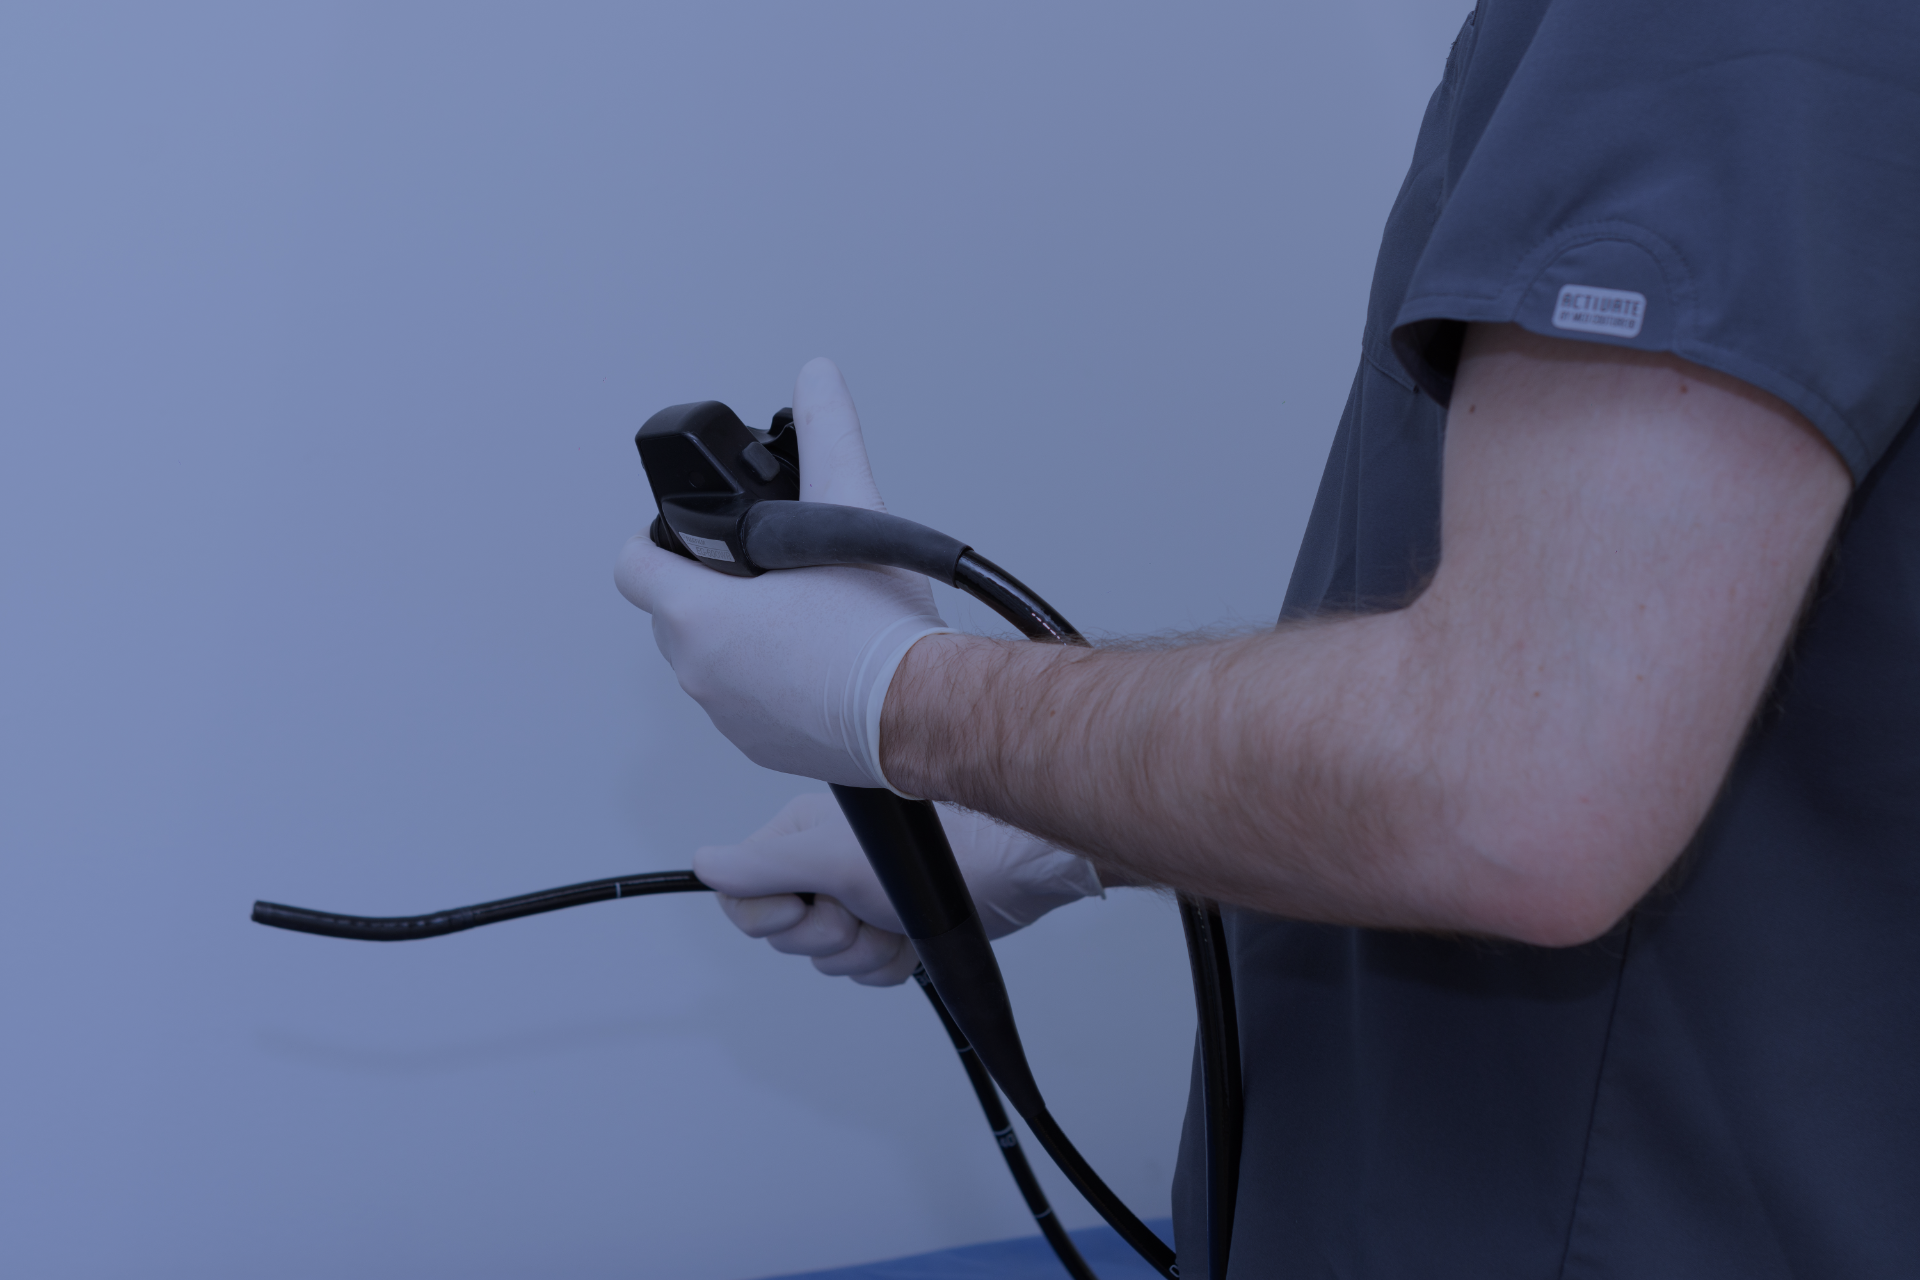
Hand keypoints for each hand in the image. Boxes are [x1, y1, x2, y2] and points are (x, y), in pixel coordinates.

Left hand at [615, 358, 949, 790]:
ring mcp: (727, 716)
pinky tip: (818, 661)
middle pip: (673, 612)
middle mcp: (699, 671)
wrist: (922, 712)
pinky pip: (746, 704)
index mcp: (697, 614)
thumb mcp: (850, 511)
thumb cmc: (879, 632)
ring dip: (740, 636)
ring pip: (712, 660)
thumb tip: (817, 382)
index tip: (690, 534)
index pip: (633, 565)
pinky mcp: (760, 746)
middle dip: (710, 588)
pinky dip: (769, 682)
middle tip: (765, 571)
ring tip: (801, 614)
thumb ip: (826, 436)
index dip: (655, 539)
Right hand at [693, 793, 1103, 985]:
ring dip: (865, 948)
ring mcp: (857, 901)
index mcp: (797, 841)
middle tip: (860, 906)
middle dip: (830, 934)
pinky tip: (910, 935)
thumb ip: (763, 867)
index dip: (771, 916)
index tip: (807, 905)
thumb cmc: (933, 851)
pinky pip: (866, 972)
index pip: (744, 898)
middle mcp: (822, 870)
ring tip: (893, 917)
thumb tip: (705, 865)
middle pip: (787, 937)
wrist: (1008, 873)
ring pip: (829, 960)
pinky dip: (891, 961)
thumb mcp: (833, 860)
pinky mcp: (890, 928)